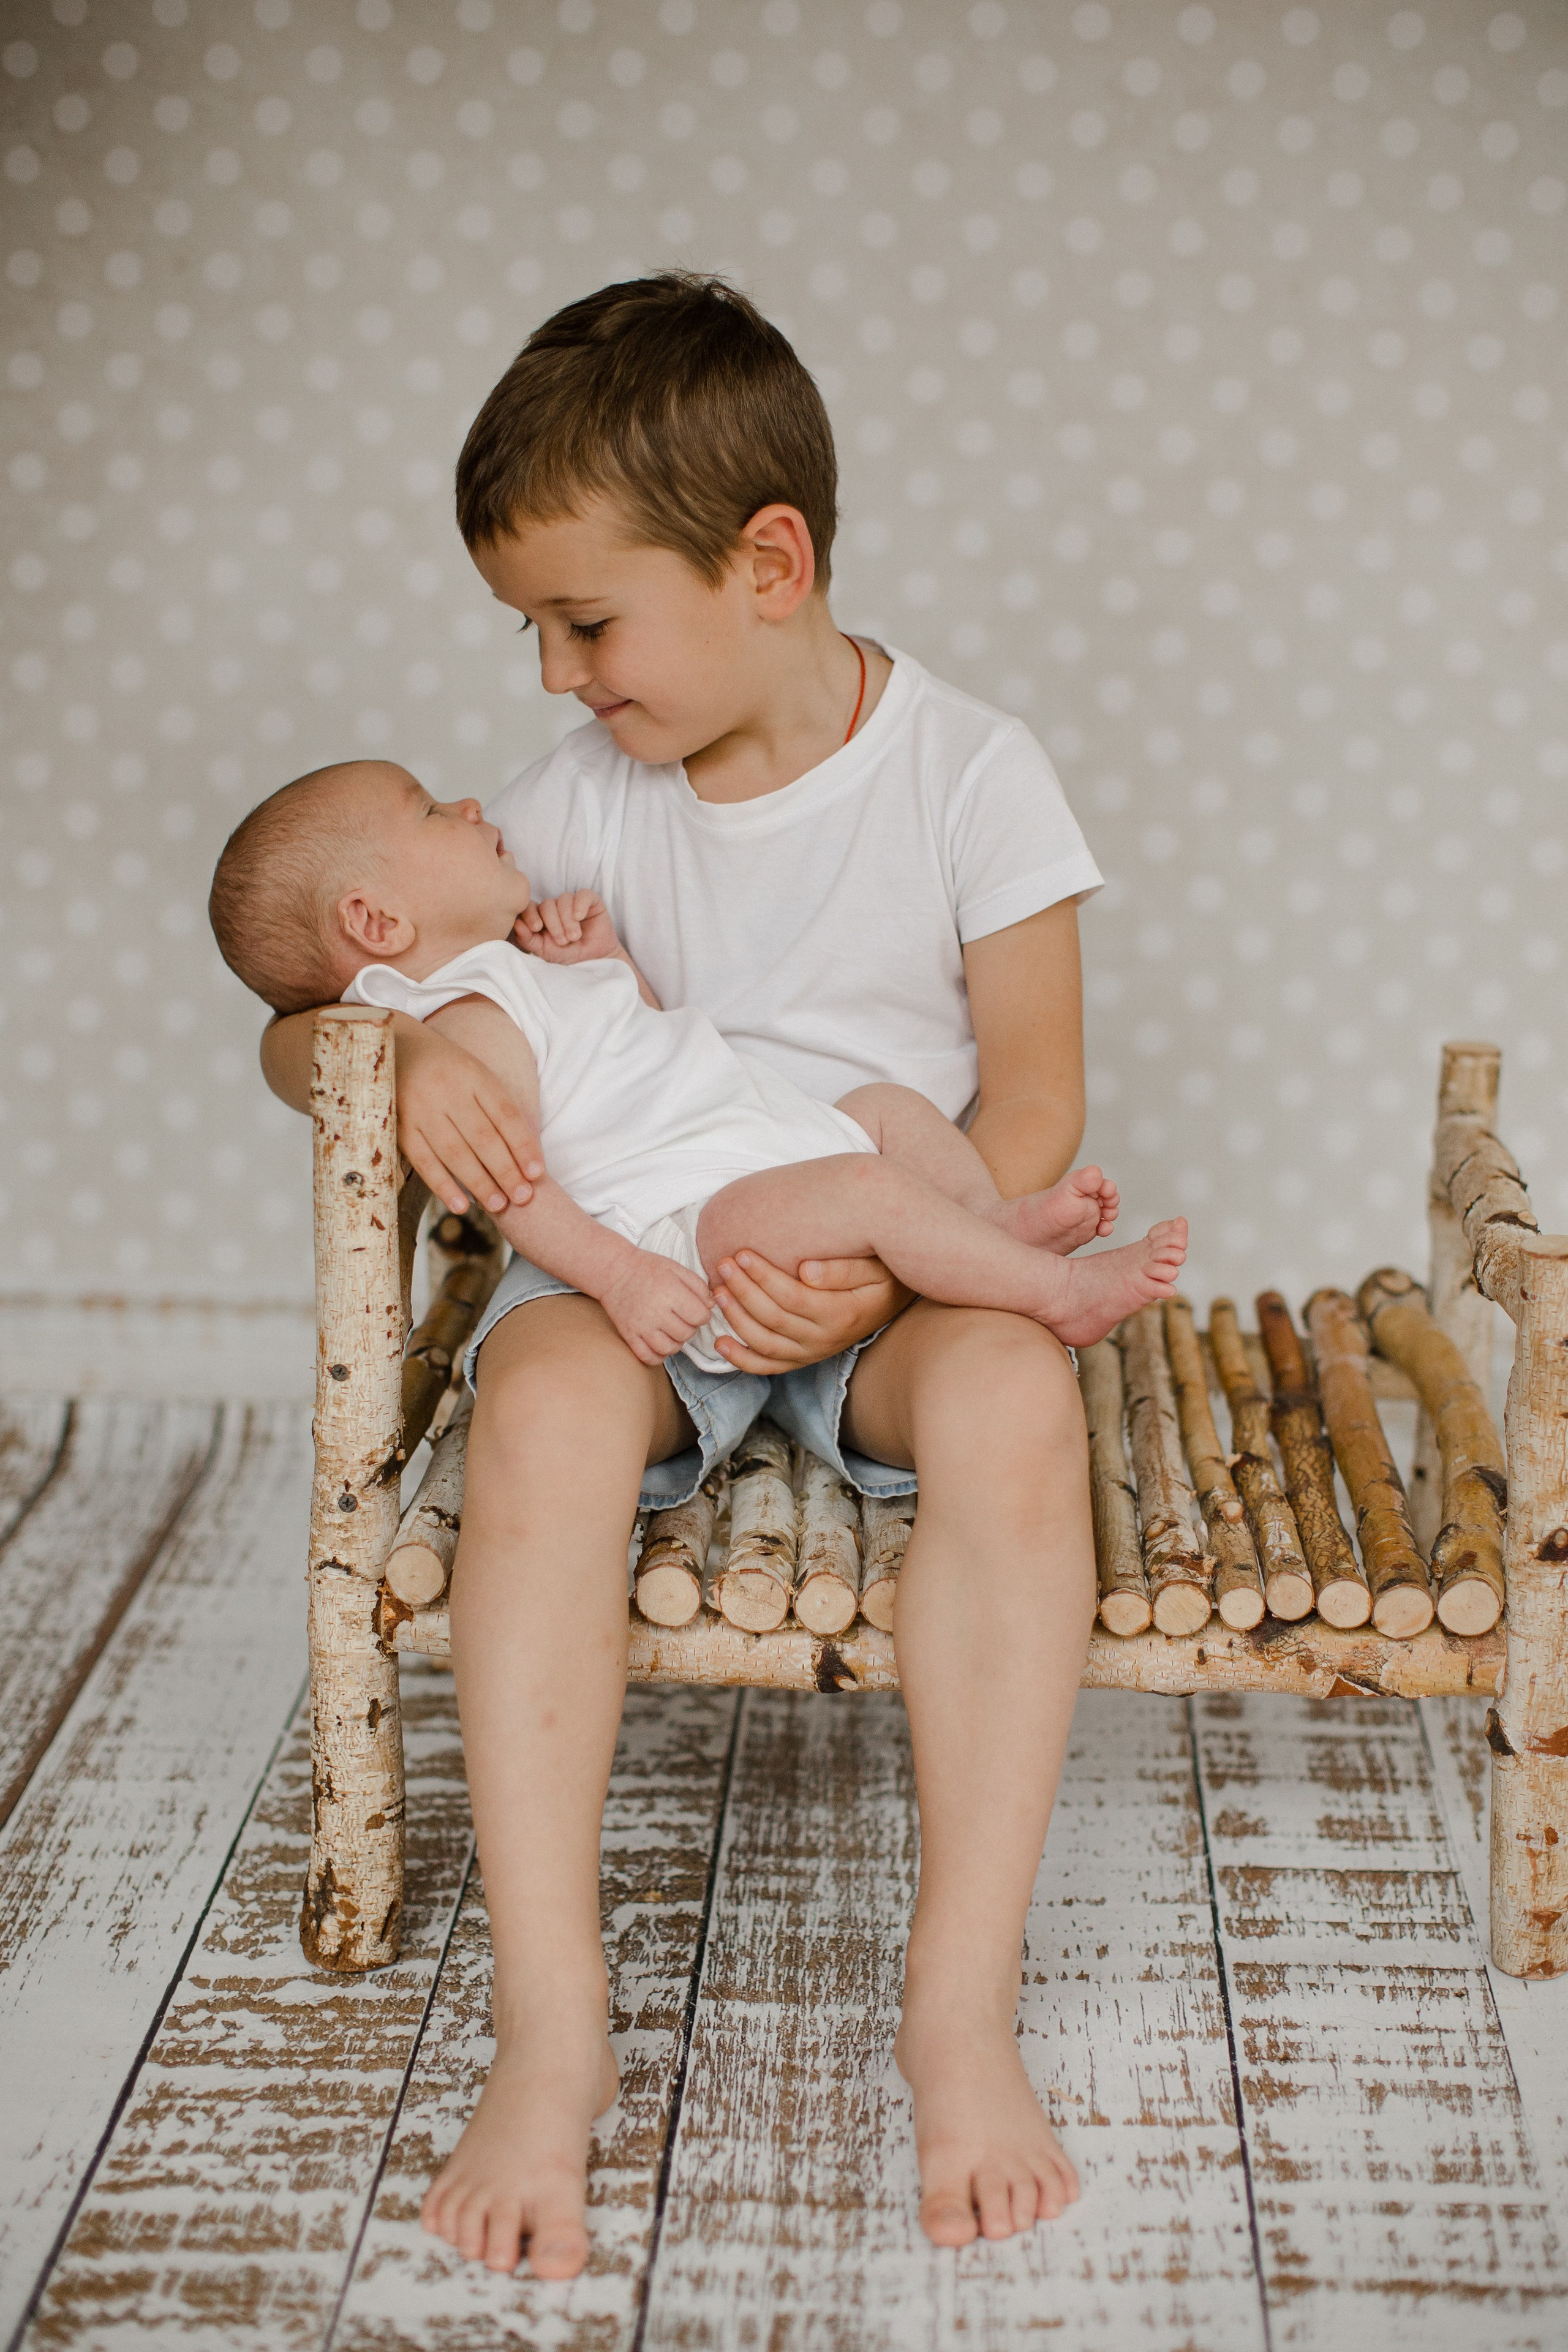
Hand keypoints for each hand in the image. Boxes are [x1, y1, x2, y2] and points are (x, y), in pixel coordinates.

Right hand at [395, 1017, 543, 1216]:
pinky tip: (461, 1205)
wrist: (398, 1049)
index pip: (505, 1115)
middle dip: (505, 1171)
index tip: (537, 1173)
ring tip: (499, 1206)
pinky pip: (424, 1161)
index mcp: (474, 1075)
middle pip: (483, 1138)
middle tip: (523, 1198)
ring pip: (455, 1152)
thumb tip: (525, 1156)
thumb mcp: (477, 1075)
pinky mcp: (400, 1127)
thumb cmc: (450, 1070)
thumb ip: (498, 1107)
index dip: (523, 1145)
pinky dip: (443, 1185)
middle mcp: (448, 1090)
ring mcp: (421, 1109)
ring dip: (479, 1183)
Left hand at [515, 890, 622, 964]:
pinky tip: (580, 918)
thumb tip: (516, 924)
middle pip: (547, 904)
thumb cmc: (568, 955)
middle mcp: (555, 907)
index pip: (529, 906)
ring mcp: (572, 903)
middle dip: (553, 923)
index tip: (536, 928)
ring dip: (567, 920)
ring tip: (574, 937)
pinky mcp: (590, 901)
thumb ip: (528, 939)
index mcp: (541, 917)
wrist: (595, 961)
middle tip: (562, 941)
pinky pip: (582, 895)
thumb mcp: (545, 951)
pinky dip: (579, 905)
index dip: (530, 914)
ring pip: (563, 900)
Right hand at [598, 1250, 713, 1367]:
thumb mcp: (677, 1269)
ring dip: (676, 1342)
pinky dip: (658, 1355)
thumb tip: (711, 1306)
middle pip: (687, 1334)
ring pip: (669, 1348)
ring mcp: (641, 1326)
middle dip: (690, 1327)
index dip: (702, 1314)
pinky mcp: (628, 1335)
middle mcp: (656, 1312)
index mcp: (671, 1292)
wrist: (614, 1271)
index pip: (700, 1317)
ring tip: (672, 1331)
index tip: (695, 1309)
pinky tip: (659, 1343)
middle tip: (682, 1317)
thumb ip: (698, 1286)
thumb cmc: (648, 1268)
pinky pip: (648, 1357)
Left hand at [709, 1253, 911, 1372]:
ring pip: (765, 1342)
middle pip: (773, 1318)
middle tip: (722, 1264)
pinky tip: (720, 1343)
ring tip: (718, 1292)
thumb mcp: (875, 1267)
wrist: (894, 1299)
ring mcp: (812, 1352)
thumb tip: (805, 1270)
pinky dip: (742, 1359)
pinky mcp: (803, 1359)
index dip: (764, 1277)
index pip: (792, 1297)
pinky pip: (769, 1366)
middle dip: (743, 1291)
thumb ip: (842, 1269)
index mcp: (841, 1313)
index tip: (742, 1253)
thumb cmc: (882, 1276)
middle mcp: (824, 1339)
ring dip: (736, 1319)